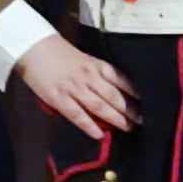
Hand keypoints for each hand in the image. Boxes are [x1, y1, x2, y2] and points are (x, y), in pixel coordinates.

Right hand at [17, 34, 139, 139]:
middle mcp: (89, 77)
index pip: (122, 81)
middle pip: (115, 97)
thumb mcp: (85, 59)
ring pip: (100, 107)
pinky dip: (89, 125)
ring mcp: (74, 88)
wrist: (34, 47)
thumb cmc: (59, 53)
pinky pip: (77, 114)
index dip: (136, 94)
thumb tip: (115, 93)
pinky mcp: (58, 98)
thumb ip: (98, 74)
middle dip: (131, 111)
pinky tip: (99, 134)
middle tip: (144, 122)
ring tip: (128, 129)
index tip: (149, 104)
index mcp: (96, 65)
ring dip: (116, 119)